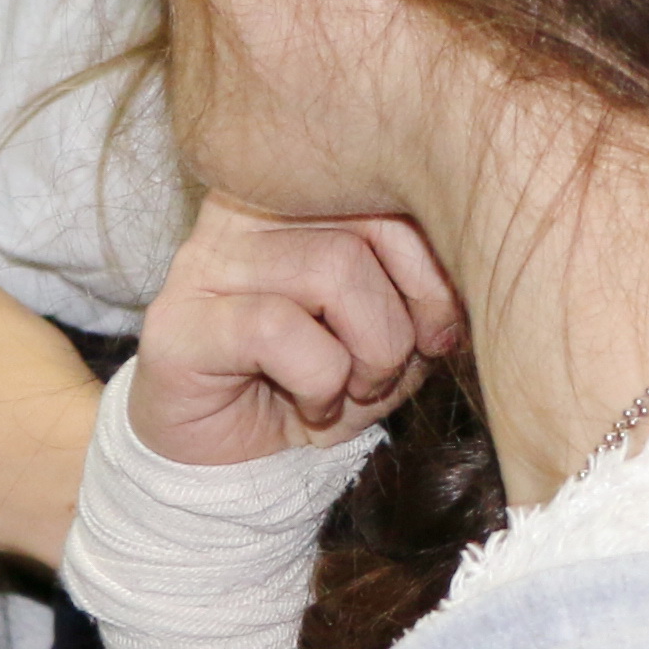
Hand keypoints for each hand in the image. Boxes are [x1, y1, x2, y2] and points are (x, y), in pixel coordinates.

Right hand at [127, 197, 458, 467]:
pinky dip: (318, 381)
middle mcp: (246, 208)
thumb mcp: (389, 333)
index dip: (435, 264)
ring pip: (333, 270)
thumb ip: (423, 290)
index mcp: (301, 193)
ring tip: (351, 389)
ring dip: (368, 354)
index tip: (441, 327)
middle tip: (393, 370)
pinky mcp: (177, 322)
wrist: (237, 466)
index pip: (394, 182)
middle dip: (407, 313)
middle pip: (371, 220)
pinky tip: (311, 405)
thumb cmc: (318, 384)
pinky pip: (277, 329)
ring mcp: (205, 260)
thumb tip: (471, 271)